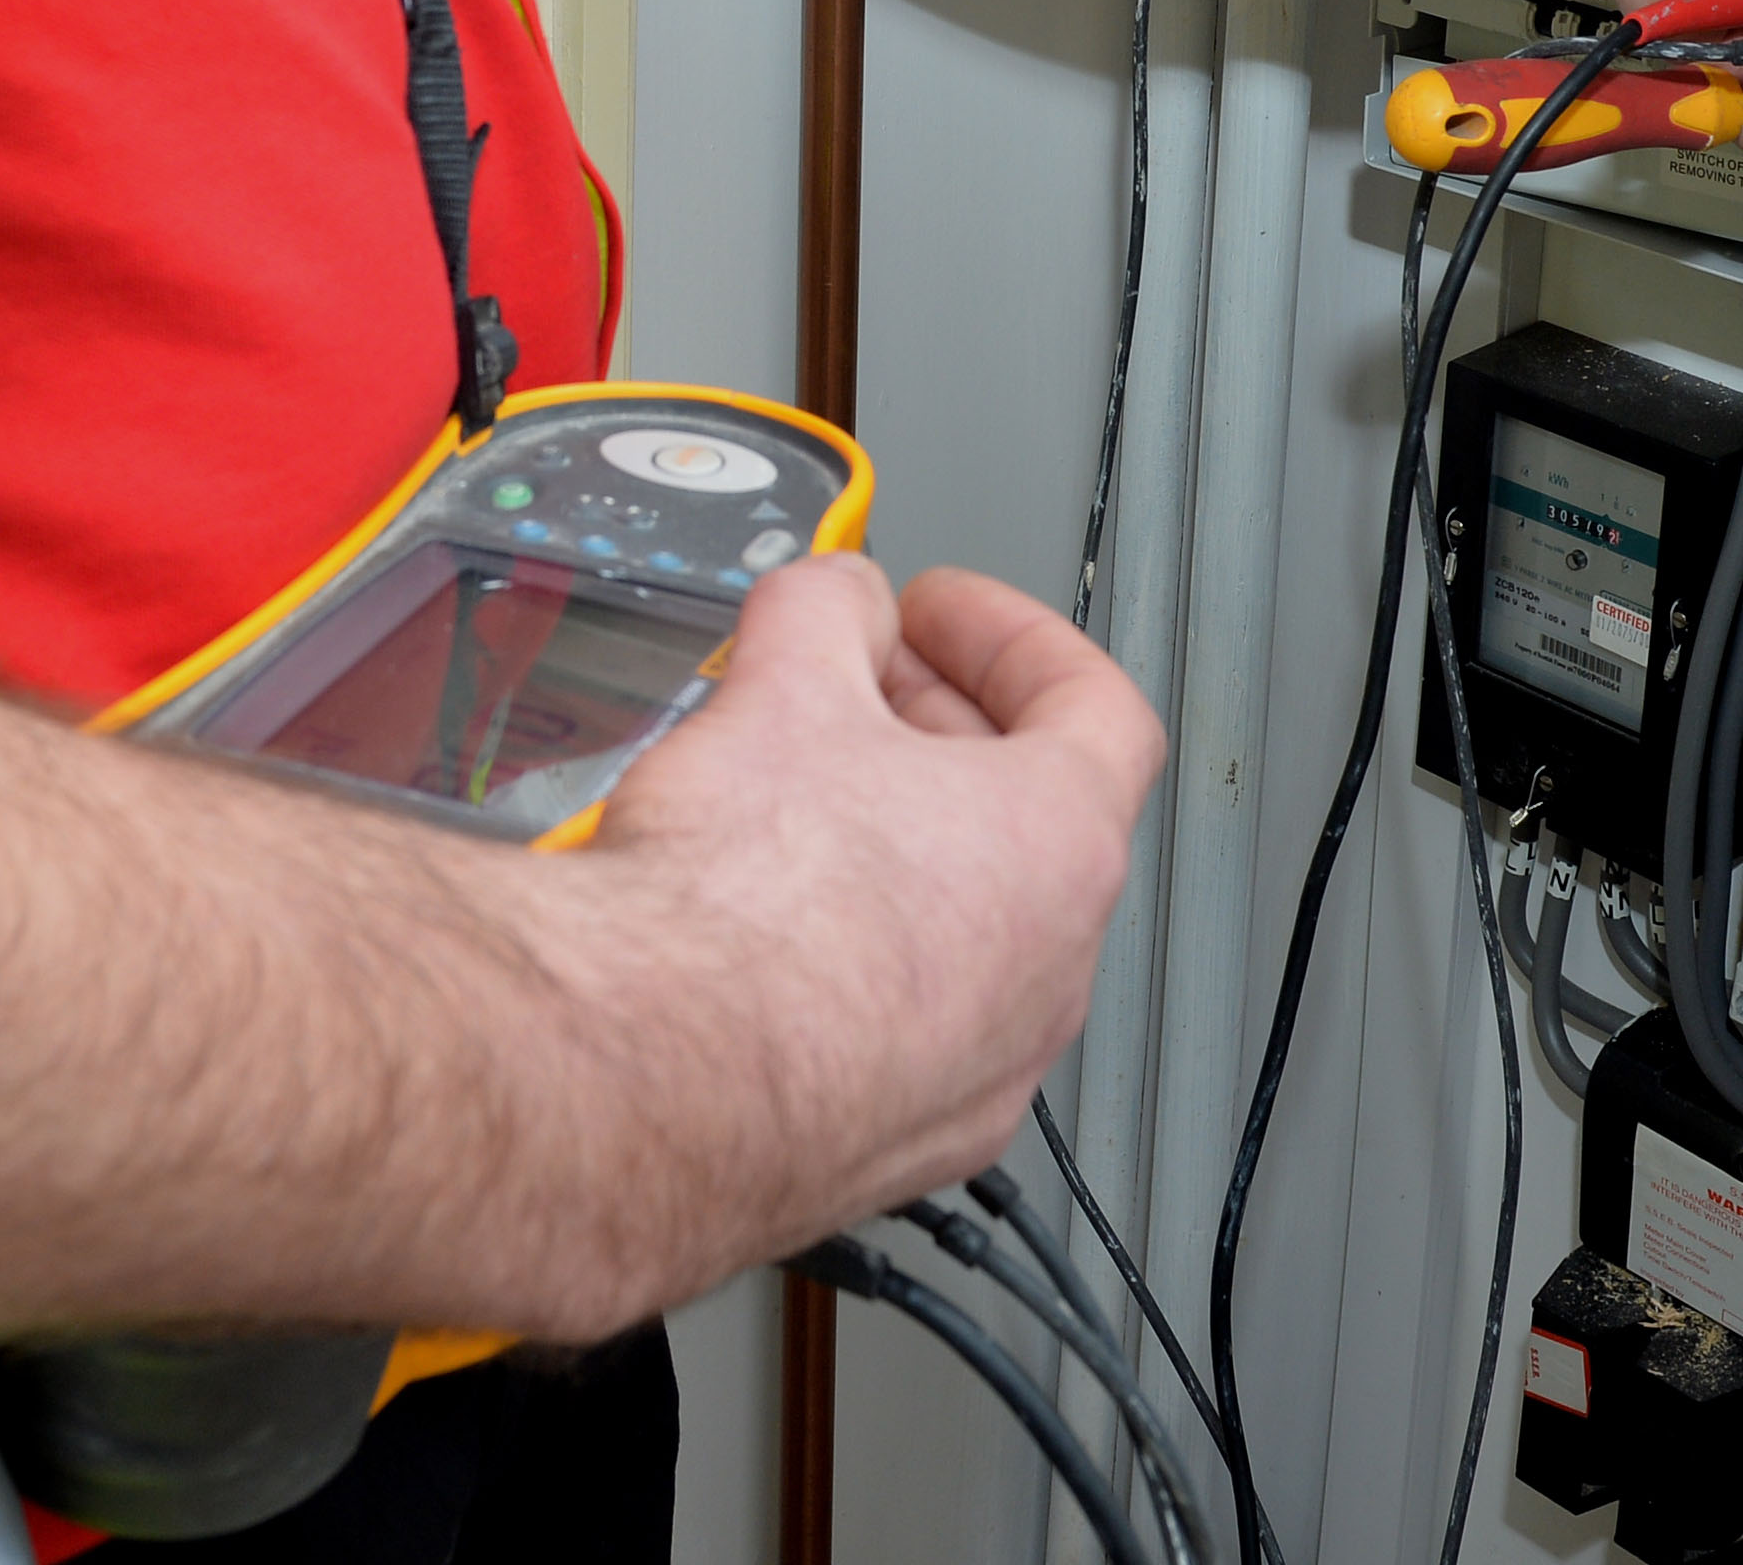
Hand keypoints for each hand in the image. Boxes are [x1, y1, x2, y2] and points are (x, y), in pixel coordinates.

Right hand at [541, 557, 1157, 1312]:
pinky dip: (846, 965)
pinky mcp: (895, 1144)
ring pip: (962, 934)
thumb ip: (828, 610)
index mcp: (1059, 847)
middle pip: (1026, 818)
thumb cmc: (740, 913)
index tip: (935, 614)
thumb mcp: (784, 685)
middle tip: (847, 688)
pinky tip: (749, 936)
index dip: (1009, 636)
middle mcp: (1049, 977)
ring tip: (782, 802)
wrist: (647, 1088)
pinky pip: (897, 1029)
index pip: (1095, 707)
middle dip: (931, 733)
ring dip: (890, 852)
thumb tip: (833, 599)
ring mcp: (980, 1076)